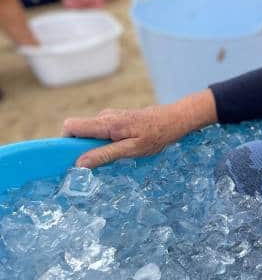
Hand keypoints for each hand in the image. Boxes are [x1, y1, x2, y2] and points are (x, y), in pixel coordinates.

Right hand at [62, 90, 216, 168]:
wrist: (176, 119)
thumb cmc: (157, 135)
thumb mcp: (132, 149)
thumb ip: (105, 155)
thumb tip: (80, 163)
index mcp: (106, 123)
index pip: (71, 126)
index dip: (66, 141)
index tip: (71, 157)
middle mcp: (105, 116)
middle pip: (79, 130)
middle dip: (81, 146)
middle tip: (96, 162)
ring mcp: (112, 116)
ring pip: (92, 132)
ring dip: (96, 145)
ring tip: (115, 156)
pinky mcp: (119, 119)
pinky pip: (103, 131)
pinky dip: (105, 141)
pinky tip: (122, 148)